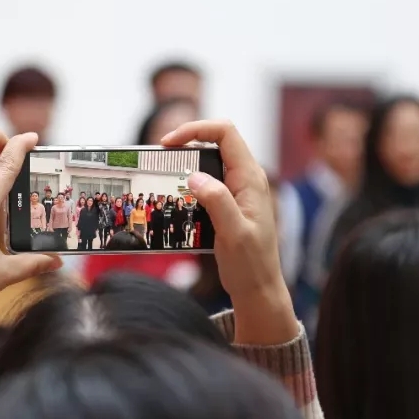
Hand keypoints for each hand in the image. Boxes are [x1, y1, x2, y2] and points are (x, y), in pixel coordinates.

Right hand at [161, 120, 297, 345]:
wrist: (258, 289)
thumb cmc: (251, 264)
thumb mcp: (234, 233)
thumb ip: (217, 201)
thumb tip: (195, 176)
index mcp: (250, 178)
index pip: (225, 132)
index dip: (195, 129)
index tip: (168, 143)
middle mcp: (246, 178)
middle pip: (215, 141)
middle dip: (185, 143)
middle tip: (160, 159)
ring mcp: (238, 190)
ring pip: (209, 161)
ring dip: (185, 164)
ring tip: (162, 176)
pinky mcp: (229, 202)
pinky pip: (207, 182)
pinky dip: (188, 183)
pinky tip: (174, 197)